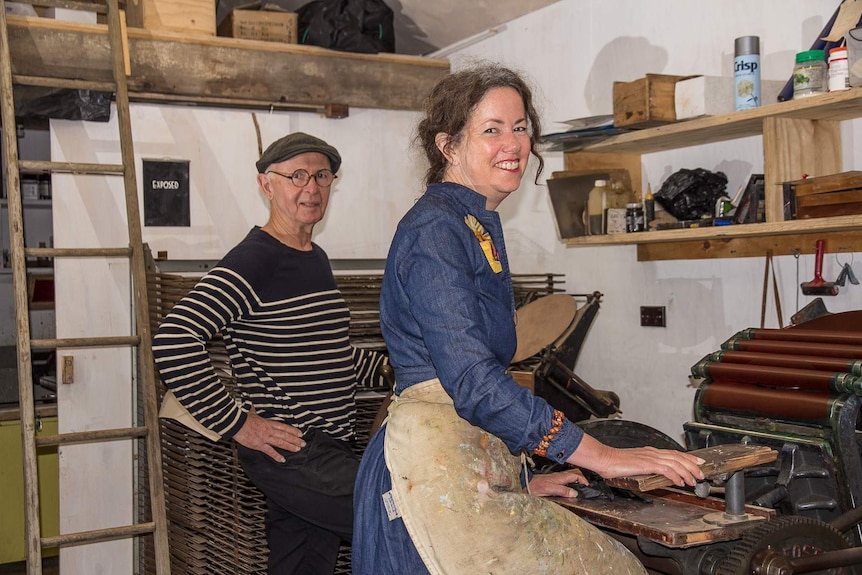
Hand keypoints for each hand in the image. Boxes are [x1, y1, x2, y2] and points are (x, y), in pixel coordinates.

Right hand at [232, 409, 304, 462]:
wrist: (236, 423)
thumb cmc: (243, 418)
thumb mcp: (251, 413)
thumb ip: (254, 412)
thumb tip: (253, 407)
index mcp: (268, 423)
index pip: (284, 427)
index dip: (293, 430)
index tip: (300, 433)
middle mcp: (269, 430)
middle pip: (285, 435)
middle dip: (295, 439)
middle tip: (303, 443)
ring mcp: (265, 438)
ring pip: (280, 443)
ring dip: (290, 446)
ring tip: (297, 449)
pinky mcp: (259, 445)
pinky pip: (270, 451)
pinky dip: (276, 456)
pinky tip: (282, 459)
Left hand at [528, 467, 588, 497]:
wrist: (525, 485)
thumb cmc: (535, 487)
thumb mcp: (550, 489)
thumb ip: (562, 490)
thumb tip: (574, 493)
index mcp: (559, 477)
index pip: (575, 475)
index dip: (583, 479)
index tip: (588, 486)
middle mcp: (558, 477)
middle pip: (573, 476)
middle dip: (581, 480)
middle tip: (586, 487)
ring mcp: (555, 479)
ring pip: (569, 478)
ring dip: (575, 482)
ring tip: (580, 489)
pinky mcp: (551, 482)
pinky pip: (564, 482)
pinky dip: (569, 485)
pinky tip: (569, 490)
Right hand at [566, 434, 704, 487]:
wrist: (604, 459)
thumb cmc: (614, 463)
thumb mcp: (634, 464)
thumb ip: (646, 467)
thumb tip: (655, 474)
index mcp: (650, 452)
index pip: (674, 453)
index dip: (688, 458)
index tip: (698, 462)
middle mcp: (652, 452)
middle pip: (678, 457)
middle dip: (693, 465)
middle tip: (702, 474)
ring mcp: (650, 457)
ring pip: (675, 463)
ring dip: (687, 472)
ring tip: (694, 480)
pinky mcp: (646, 464)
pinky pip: (666, 470)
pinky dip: (676, 475)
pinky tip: (680, 482)